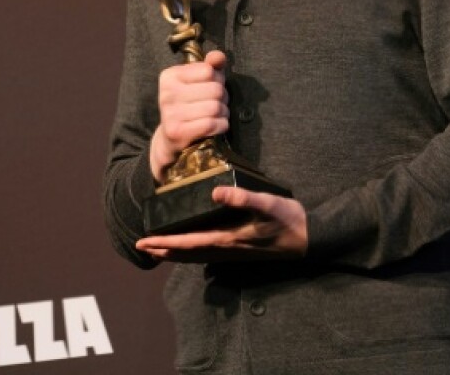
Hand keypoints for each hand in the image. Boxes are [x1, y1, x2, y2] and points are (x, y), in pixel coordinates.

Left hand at [135, 186, 307, 262]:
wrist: (307, 238)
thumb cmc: (287, 219)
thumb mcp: (266, 204)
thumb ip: (241, 197)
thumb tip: (215, 192)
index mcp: (227, 238)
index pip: (187, 242)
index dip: (164, 242)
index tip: (143, 241)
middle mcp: (225, 249)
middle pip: (186, 254)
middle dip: (163, 250)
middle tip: (141, 247)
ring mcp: (232, 252)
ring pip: (195, 256)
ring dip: (175, 253)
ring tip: (157, 249)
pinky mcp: (238, 250)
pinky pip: (207, 254)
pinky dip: (191, 253)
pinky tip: (189, 248)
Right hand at [149, 49, 229, 181]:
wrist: (171, 139)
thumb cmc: (189, 105)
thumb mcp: (197, 82)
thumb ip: (210, 66)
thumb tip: (219, 57)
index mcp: (169, 76)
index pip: (208, 70)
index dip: (217, 79)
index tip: (210, 88)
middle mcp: (166, 93)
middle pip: (215, 89)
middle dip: (222, 98)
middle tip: (216, 104)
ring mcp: (170, 113)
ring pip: (215, 107)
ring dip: (223, 113)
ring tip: (216, 115)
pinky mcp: (177, 132)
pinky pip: (211, 124)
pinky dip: (221, 125)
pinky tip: (216, 126)